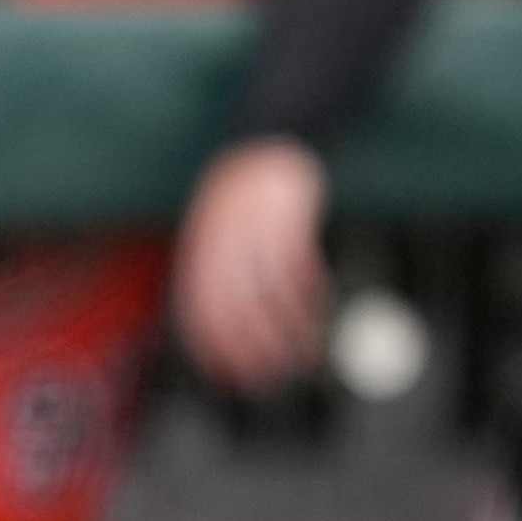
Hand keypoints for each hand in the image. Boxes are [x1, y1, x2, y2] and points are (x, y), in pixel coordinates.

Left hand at [171, 136, 330, 392]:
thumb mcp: (222, 236)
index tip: (233, 377)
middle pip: (237, 304)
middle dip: (257, 346)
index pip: (200, 308)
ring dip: (293, 325)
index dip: (216, 347)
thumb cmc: (244, 202)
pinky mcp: (287, 209)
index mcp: (199, 247)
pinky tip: (322, 303)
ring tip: (308, 347)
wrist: (267, 143)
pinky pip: (300, 262)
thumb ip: (223, 280)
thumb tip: (231, 334)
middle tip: (278, 374)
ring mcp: (254, 223)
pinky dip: (312, 288)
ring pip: (274, 288)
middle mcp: (221, 237)